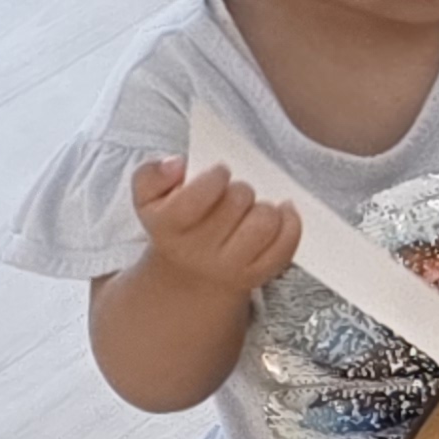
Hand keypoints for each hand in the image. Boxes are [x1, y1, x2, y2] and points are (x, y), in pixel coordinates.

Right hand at [131, 155, 302, 296]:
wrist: (187, 275)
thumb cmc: (175, 224)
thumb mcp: (148, 198)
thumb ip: (152, 174)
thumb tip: (176, 164)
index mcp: (168, 227)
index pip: (196, 198)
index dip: (215, 178)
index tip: (219, 173)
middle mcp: (198, 251)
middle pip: (238, 201)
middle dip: (240, 190)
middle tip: (233, 194)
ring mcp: (230, 267)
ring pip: (265, 223)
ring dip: (265, 208)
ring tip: (253, 208)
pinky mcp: (258, 274)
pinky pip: (286, 245)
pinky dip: (290, 223)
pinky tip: (280, 214)